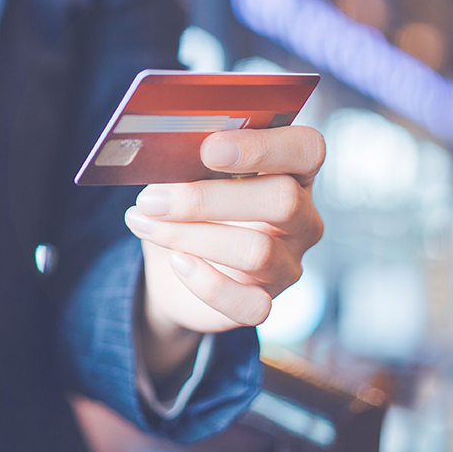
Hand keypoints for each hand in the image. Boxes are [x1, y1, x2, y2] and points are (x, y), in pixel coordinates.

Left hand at [125, 126, 324, 377]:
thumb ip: (191, 159)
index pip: (306, 150)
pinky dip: (206, 283)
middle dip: (209, 198)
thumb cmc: (189, 207)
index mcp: (292, 172)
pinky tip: (177, 262)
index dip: (264, 148)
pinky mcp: (264, 301)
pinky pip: (247, 303)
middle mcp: (301, 218)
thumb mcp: (189, 175)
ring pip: (257, 251)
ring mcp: (288, 264)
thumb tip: (167, 156)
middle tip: (153, 199)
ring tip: (146, 225)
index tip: (210, 149)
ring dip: (191, 236)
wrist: (171, 267)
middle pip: (282, 200)